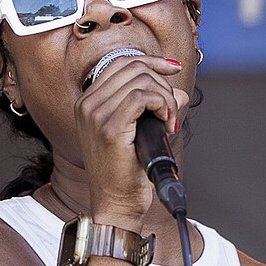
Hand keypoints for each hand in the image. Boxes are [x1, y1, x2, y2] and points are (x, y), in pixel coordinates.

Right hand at [72, 53, 187, 223]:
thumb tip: (179, 92)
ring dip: (165, 99)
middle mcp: (87, 104)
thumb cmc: (126, 172)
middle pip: (134, 68)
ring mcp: (95, 114)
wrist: (116, 204)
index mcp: (88, 102)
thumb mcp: (140, 131)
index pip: (121, 63)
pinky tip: (166, 126)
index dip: (151, 62)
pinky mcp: (109, 127)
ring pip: (141, 81)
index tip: (172, 69)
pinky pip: (143, 97)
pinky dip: (162, 106)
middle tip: (170, 112)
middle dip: (162, 84)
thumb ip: (155, 106)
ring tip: (168, 123)